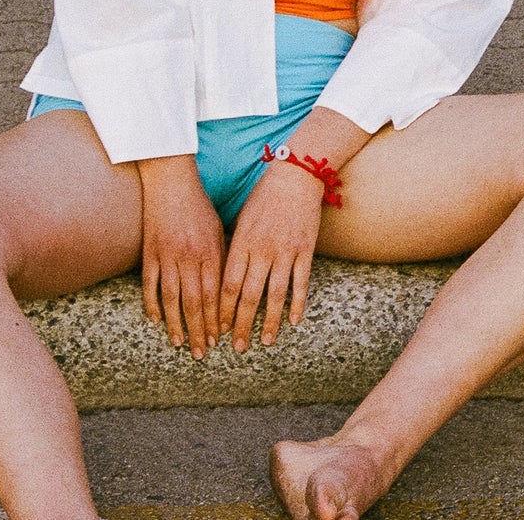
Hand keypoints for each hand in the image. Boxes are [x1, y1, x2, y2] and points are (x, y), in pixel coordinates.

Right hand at [135, 155, 225, 358]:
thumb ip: (222, 258)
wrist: (171, 181)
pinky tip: (156, 321)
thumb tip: (229, 288)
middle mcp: (189, 257)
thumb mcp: (218, 230)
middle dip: (199, 330)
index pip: (215, 294)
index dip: (216, 319)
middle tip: (201, 353)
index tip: (219, 339)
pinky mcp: (149, 252)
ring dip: (177, 324)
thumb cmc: (199, 206)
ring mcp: (167, 255)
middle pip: (194, 302)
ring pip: (171, 298)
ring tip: (180, 344)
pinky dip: (152, 304)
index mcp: (210, 251)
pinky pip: (150, 284)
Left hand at [218, 159, 323, 350]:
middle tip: (237, 347)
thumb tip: (224, 275)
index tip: (217, 328)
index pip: (228, 284)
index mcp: (241, 242)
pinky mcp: (305, 251)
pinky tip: (293, 321)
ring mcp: (285, 251)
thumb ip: (234, 248)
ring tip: (264, 342)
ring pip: (275, 295)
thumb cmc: (264, 196)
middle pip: (249, 295)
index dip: (222, 309)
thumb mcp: (241, 219)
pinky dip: (297, 304)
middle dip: (241, 324)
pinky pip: (301, 283)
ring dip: (268, 322)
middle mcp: (262, 250)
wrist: (296, 175)